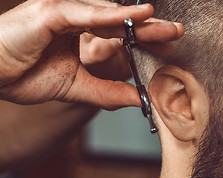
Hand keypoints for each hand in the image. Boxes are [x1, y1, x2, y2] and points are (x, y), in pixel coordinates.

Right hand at [0, 0, 183, 109]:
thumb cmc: (24, 75)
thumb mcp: (76, 87)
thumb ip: (107, 92)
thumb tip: (138, 99)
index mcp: (80, 36)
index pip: (120, 37)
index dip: (144, 41)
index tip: (166, 49)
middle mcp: (76, 20)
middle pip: (121, 23)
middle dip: (150, 29)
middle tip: (176, 34)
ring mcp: (64, 13)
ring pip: (110, 15)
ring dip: (139, 21)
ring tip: (166, 27)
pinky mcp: (51, 12)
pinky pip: (88, 14)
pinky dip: (114, 15)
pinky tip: (140, 15)